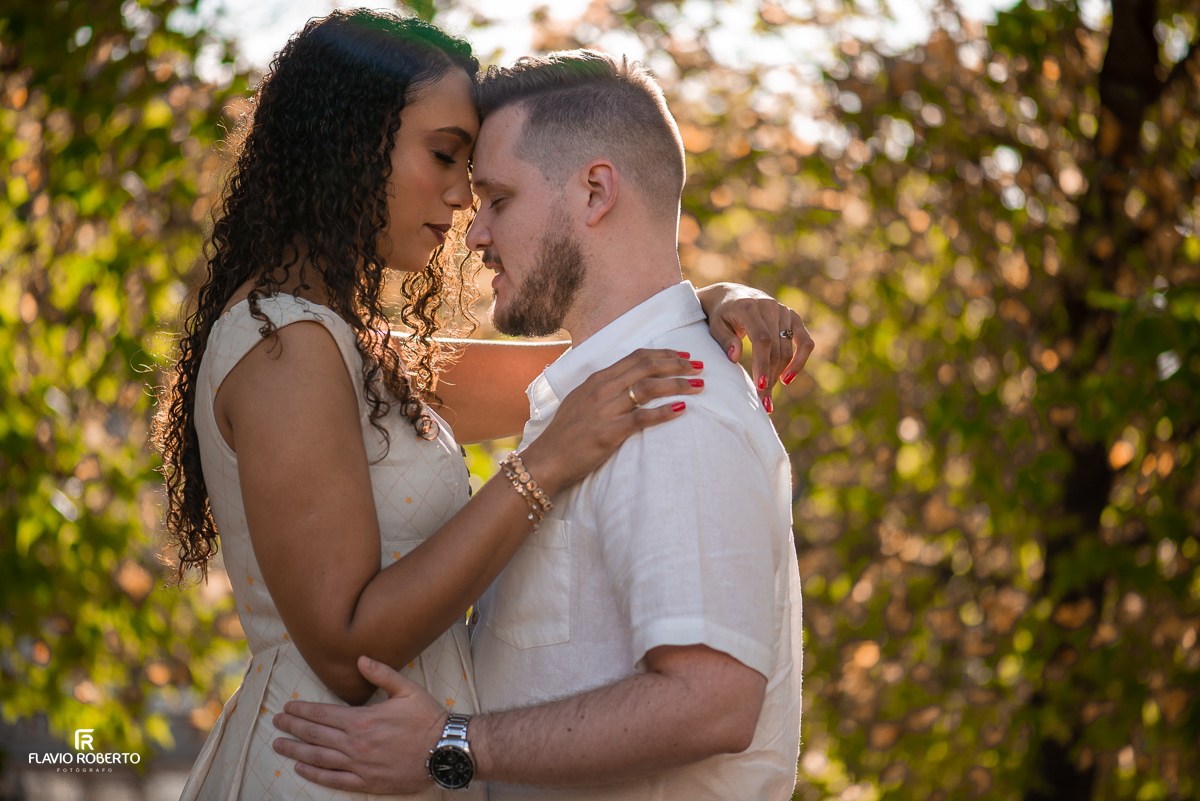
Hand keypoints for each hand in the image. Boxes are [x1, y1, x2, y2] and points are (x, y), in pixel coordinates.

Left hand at [272, 655, 446, 793]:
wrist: (444, 750)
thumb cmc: (427, 718)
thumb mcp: (407, 689)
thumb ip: (381, 673)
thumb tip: (360, 659)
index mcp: (362, 720)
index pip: (322, 714)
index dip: (302, 711)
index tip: (287, 707)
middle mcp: (355, 743)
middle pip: (315, 734)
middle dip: (292, 727)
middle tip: (276, 722)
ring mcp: (359, 764)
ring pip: (319, 757)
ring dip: (296, 750)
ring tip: (279, 745)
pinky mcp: (367, 781)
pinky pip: (334, 779)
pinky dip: (315, 773)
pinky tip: (301, 768)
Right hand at [522, 348, 701, 493]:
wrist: (546, 459)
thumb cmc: (565, 433)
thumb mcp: (581, 401)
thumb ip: (603, 389)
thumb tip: (627, 382)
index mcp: (597, 379)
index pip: (637, 357)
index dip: (664, 354)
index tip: (684, 356)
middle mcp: (602, 389)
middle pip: (647, 367)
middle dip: (678, 365)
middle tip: (700, 367)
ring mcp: (605, 410)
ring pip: (648, 388)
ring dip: (678, 384)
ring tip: (699, 386)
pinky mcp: (609, 433)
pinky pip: (642, 418)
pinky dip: (664, 412)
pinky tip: (681, 410)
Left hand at [696, 282, 814, 410]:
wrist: (731, 295)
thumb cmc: (720, 315)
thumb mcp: (715, 326)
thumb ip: (724, 340)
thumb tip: (735, 357)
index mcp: (749, 307)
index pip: (762, 339)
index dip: (763, 364)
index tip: (760, 386)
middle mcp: (770, 306)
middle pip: (776, 349)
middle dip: (770, 377)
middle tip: (762, 401)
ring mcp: (784, 311)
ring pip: (789, 349)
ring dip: (780, 373)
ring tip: (768, 393)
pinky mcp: (793, 317)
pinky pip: (805, 342)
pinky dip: (800, 361)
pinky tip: (787, 378)